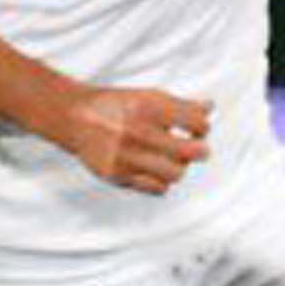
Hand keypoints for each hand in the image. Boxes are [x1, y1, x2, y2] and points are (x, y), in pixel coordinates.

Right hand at [60, 84, 212, 193]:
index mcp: (147, 107)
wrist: (74, 117)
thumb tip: (210, 107)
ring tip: (173, 159)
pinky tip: (156, 169)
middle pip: (190, 152)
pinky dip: (163, 181)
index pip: (196, 121)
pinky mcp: (117, 175)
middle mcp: (136, 131)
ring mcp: (126, 156)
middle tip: (198, 150)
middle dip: (200, 151)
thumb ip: (181, 104)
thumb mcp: (149, 96)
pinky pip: (157, 188)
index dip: (203, 127)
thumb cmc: (116, 106)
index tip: (198, 129)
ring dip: (179, 167)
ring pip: (176, 174)